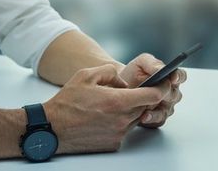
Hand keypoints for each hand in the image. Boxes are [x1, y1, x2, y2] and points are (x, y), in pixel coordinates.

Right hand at [43, 64, 166, 153]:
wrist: (52, 128)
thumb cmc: (67, 103)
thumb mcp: (87, 75)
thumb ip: (111, 73)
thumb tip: (124, 82)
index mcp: (118, 102)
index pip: (153, 95)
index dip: (162, 87)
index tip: (165, 83)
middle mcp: (122, 120)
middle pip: (146, 107)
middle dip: (142, 98)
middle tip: (131, 91)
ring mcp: (118, 134)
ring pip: (135, 118)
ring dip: (130, 110)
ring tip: (111, 104)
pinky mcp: (113, 144)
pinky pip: (125, 130)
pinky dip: (120, 122)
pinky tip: (104, 117)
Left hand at [119, 53, 187, 127]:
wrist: (119, 88)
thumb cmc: (132, 75)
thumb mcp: (140, 64)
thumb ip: (152, 63)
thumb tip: (161, 69)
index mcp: (169, 77)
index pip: (180, 76)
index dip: (178, 77)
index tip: (172, 78)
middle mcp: (170, 93)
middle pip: (175, 95)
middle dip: (167, 94)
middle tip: (159, 93)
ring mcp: (165, 106)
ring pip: (168, 109)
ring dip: (158, 109)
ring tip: (147, 107)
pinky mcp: (157, 118)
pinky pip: (159, 120)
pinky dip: (151, 118)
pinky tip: (144, 116)